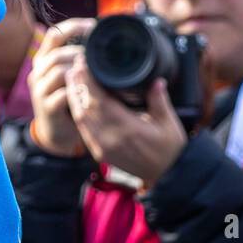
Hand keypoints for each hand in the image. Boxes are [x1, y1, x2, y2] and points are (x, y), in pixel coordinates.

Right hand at [27, 17, 94, 156]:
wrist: (57, 132)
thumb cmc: (69, 99)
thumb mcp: (70, 76)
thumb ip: (80, 59)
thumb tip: (105, 40)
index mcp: (44, 60)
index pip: (54, 34)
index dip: (74, 26)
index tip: (94, 25)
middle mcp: (38, 72)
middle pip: (56, 52)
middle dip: (81, 50)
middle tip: (100, 54)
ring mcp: (40, 90)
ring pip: (58, 70)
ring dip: (80, 69)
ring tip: (98, 72)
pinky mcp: (47, 107)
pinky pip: (62, 94)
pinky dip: (79, 90)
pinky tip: (92, 90)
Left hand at [65, 56, 186, 186]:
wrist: (166, 176)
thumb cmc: (170, 149)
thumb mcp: (170, 124)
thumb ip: (160, 101)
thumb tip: (156, 80)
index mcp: (128, 129)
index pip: (101, 101)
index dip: (89, 82)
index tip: (84, 65)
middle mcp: (110, 139)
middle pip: (86, 108)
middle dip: (78, 86)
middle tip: (75, 66)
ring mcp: (102, 147)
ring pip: (80, 118)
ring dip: (74, 98)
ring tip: (73, 78)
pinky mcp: (98, 152)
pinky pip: (82, 130)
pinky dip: (78, 113)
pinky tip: (76, 101)